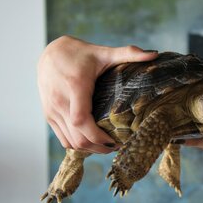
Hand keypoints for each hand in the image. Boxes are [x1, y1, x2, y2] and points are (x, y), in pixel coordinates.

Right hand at [37, 35, 157, 152]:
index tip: (117, 141)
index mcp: (75, 87)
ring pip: (69, 142)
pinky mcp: (49, 115)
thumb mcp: (104, 53)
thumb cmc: (80, 54)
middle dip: (99, 147)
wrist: (51, 53)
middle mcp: (60, 102)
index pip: (81, 121)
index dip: (98, 137)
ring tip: (108, 146)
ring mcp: (52, 111)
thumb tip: (154, 54)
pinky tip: (93, 142)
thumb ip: (128, 53)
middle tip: (118, 147)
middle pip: (77, 138)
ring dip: (89, 149)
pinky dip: (78, 145)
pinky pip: (63, 139)